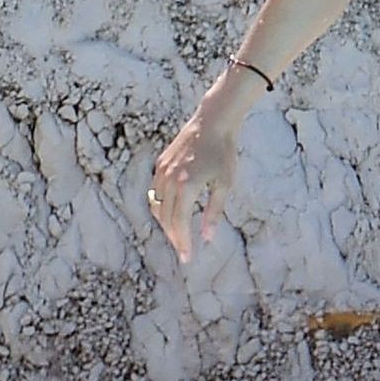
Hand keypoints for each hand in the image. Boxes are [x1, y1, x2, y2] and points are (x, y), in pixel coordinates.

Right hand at [148, 105, 239, 265]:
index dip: (182, 242)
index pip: (180, 223)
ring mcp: (162, 171)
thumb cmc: (223, 153)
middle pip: (166, 218)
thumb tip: (207, 238)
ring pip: (156, 206)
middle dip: (174, 237)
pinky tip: (171, 214)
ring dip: (165, 224)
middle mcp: (169, 180)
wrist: (211, 123)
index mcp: (186, 186)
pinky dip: (160, 207)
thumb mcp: (225, 184)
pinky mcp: (160, 164)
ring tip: (177, 235)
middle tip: (183, 251)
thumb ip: (214, 212)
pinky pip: (154, 192)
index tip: (187, 257)